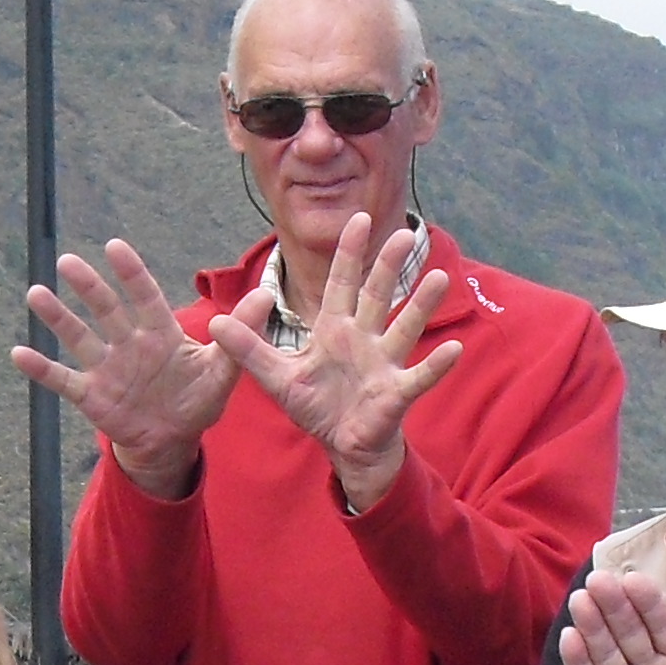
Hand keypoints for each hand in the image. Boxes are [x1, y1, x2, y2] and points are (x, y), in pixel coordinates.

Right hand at [12, 239, 235, 495]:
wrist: (172, 439)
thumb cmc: (196, 399)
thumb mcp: (223, 370)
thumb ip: (239, 333)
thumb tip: (267, 294)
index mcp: (160, 333)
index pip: (144, 297)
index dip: (130, 274)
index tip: (114, 247)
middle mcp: (129, 344)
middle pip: (106, 311)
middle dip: (88, 287)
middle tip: (68, 262)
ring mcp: (107, 368)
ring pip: (79, 337)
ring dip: (58, 318)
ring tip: (36, 295)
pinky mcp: (92, 395)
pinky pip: (63, 380)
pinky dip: (41, 369)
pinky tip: (18, 353)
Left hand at [205, 213, 460, 510]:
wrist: (342, 446)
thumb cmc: (317, 406)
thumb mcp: (277, 377)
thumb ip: (248, 349)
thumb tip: (212, 322)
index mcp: (335, 330)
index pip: (342, 283)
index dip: (349, 252)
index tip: (359, 218)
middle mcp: (363, 339)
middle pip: (377, 295)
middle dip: (389, 266)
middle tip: (405, 233)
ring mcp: (383, 364)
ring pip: (404, 328)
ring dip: (421, 304)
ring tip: (439, 279)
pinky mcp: (396, 394)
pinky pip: (419, 376)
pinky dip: (436, 365)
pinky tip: (453, 349)